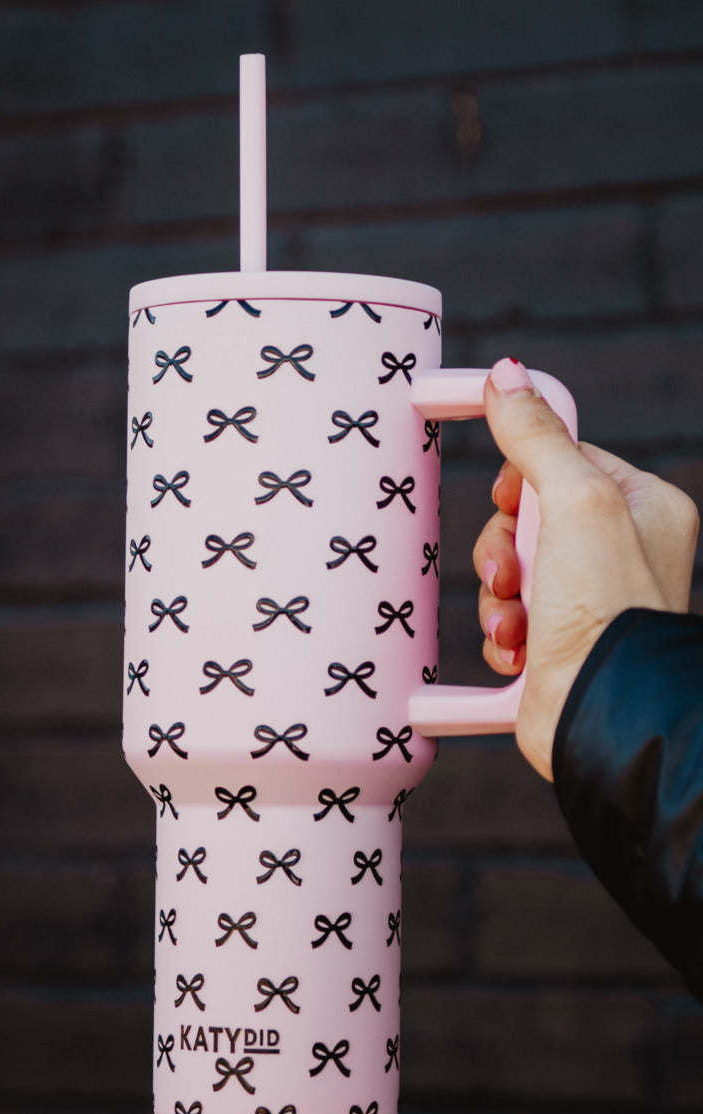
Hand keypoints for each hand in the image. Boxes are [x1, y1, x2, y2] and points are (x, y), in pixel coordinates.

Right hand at [474, 357, 698, 780]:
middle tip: (513, 573)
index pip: (564, 460)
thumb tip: (507, 374)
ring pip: (507, 571)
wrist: (600, 714)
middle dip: (504, 549)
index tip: (505, 494)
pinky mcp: (554, 646)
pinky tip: (519, 652)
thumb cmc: (607, 610)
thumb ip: (538, 437)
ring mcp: (585, 602)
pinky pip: (504, 620)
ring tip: (517, 623)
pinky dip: (502, 636)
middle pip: (524, 518)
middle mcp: (617, 553)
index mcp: (640, 508)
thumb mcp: (575, 502)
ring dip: (499, 598)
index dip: (525, 479)